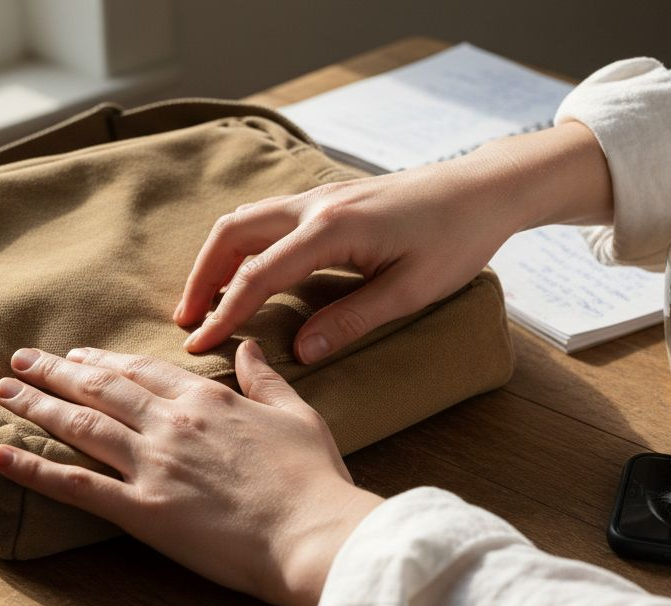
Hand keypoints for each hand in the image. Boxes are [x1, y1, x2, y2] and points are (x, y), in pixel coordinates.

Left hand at [0, 342, 382, 605]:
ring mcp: (153, 465)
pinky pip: (76, 486)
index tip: (79, 356)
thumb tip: (249, 345)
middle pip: (101, 390)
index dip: (104, 362)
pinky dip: (34, 469)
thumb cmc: (313, 480)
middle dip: (56, 373)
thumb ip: (264, 379)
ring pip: (81, 426)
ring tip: (4, 392)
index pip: (143, 371)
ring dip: (37, 406)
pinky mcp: (142, 510)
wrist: (313, 534)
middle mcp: (172, 423)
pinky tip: (0, 453)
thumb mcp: (297, 414)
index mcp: (208, 399)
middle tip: (22, 361)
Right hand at [176, 121, 612, 361]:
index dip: (224, 314)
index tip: (199, 347)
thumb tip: (299, 351)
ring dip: (218, 259)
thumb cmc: (456, 240)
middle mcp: (314, 205)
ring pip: (246, 220)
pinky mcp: (329, 198)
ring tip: (205, 301)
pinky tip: (244, 271)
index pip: (258, 275)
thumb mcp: (410, 290)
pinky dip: (242, 244)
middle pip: (233, 235)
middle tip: (187, 322)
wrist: (483, 189)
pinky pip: (267, 217)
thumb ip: (351, 320)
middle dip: (201, 278)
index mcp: (331, 230)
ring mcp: (319, 196)